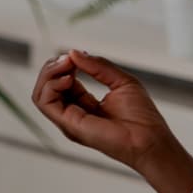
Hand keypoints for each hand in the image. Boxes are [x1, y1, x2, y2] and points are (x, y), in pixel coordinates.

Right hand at [32, 49, 192, 192]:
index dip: (63, 63)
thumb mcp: (119, 79)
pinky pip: (45, 102)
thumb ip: (97, 65)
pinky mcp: (70, 125)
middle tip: (68, 58)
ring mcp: (69, 120)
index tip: (75, 55)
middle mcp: (73, 113)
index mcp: (84, 103)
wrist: (151, 139)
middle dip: (52, 66)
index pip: (60, 80)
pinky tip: (68, 76)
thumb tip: (72, 53)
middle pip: (45, 85)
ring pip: (40, 93)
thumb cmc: (142, 116)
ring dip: (49, 72)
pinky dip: (51, 84)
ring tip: (67, 65)